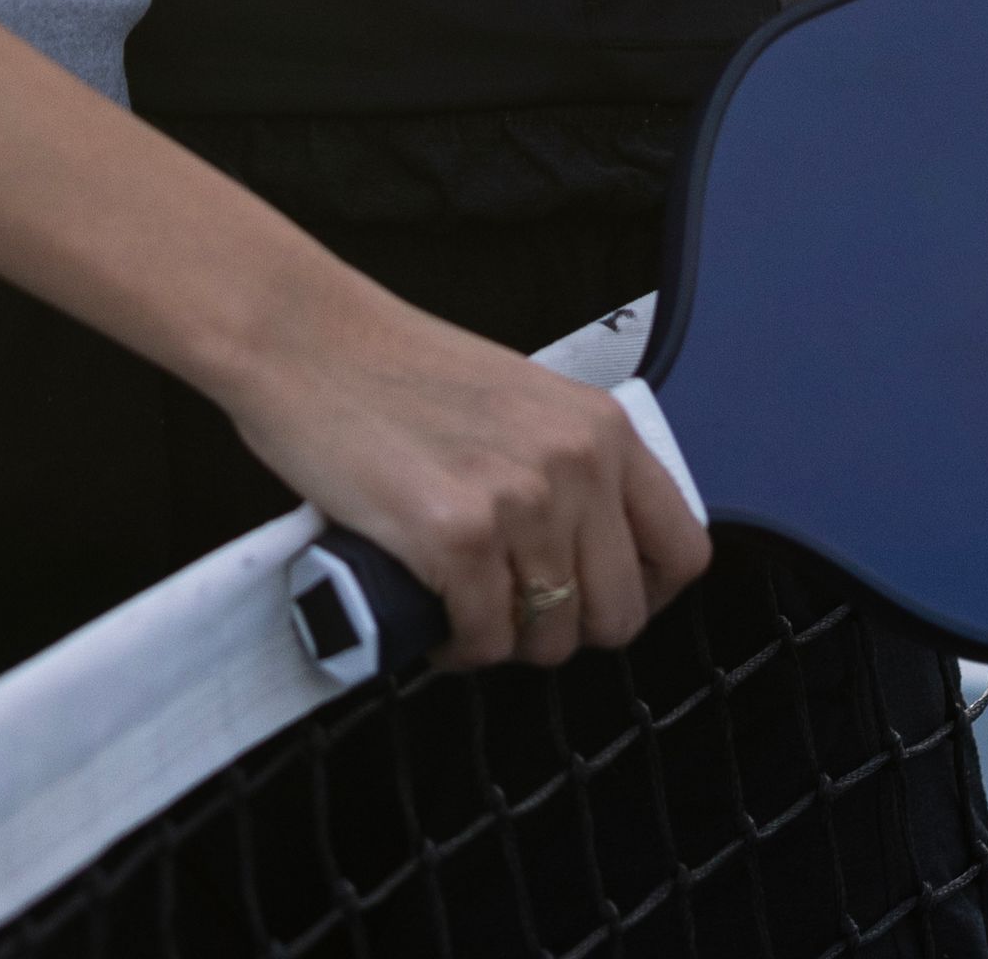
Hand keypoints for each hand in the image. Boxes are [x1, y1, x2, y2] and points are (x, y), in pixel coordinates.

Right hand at [216, 278, 710, 670]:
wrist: (304, 339)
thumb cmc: (394, 369)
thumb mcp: (519, 402)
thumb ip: (563, 465)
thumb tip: (582, 554)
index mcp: (601, 429)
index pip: (682, 551)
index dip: (643, 594)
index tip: (596, 598)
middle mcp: (577, 465)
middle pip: (619, 614)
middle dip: (565, 631)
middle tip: (516, 614)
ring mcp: (521, 503)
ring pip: (549, 638)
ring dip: (505, 640)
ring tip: (466, 612)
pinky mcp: (458, 537)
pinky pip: (482, 640)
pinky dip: (456, 647)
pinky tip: (432, 618)